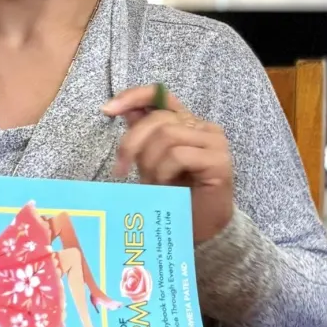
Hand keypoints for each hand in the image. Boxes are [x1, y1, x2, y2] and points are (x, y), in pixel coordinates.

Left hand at [103, 85, 233, 244]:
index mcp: (186, 123)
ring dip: (151, 163)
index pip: (161, 95)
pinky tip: (167, 187)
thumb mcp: (150, 163)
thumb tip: (119, 109)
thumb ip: (141, 135)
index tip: (107, 110)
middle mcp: (203, 127)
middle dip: (132, 144)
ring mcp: (214, 142)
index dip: (133, 96)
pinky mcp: (219, 160)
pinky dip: (164, 171)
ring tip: (154, 184)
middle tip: (122, 170)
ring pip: (167, 136)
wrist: (200, 232)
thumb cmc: (176, 199)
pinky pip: (179, 155)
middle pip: (158, 119)